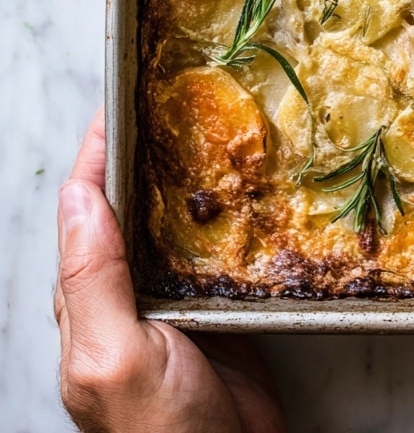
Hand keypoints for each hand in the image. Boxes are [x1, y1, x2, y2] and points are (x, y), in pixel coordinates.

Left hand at [55, 109, 285, 432]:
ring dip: (196, 174)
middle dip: (151, 149)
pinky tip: (256, 187)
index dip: (103, 148)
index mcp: (89, 298)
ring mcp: (177, 298)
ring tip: (222, 124)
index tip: (128, 94)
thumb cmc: (160, 432)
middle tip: (184, 95)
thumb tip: (76, 194)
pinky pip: (222, 247)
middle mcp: (128, 291)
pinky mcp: (222, 308)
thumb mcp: (113, 357)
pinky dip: (233, 211)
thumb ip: (93, 280)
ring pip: (180, 219)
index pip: (88, 203)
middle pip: (134, 202)